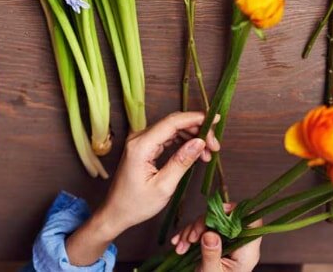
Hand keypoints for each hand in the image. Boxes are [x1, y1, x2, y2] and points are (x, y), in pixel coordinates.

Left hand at [98, 111, 219, 232]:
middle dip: (198, 130)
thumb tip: (200, 142)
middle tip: (215, 146)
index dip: (196, 118)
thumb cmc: (136, 204)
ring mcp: (141, 141)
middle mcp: (139, 138)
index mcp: (141, 145)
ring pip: (173, 129)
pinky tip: (196, 153)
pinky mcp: (144, 146)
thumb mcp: (164, 186)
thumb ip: (182, 161)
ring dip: (192, 137)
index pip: (173, 122)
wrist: (116, 212)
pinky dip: (183, 142)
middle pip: (174, 123)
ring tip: (208, 153)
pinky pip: (167, 137)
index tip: (216, 119)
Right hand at [171, 207, 262, 271]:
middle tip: (191, 239)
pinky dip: (189, 236)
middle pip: (225, 220)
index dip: (237, 212)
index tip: (216, 214)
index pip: (252, 223)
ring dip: (192, 231)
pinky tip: (179, 245)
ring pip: (211, 223)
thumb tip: (210, 234)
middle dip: (203, 224)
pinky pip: (202, 231)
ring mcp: (227, 243)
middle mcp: (239, 244)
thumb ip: (211, 254)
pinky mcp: (215, 244)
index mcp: (246, 252)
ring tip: (181, 247)